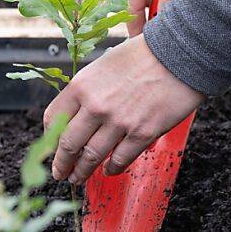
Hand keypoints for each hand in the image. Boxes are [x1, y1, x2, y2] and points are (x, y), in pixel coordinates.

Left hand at [44, 35, 204, 184]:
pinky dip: (112, 169)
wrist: (180, 54)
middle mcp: (96, 106)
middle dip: (61, 163)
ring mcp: (119, 122)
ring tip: (79, 177)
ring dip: (82, 171)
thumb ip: (88, 90)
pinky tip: (109, 170)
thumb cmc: (144, 54)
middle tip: (60, 172)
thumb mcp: (104, 64)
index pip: (53, 119)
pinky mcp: (142, 133)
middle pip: (68, 144)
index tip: (51, 147)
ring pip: (91, 157)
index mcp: (82, 85)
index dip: (49, 138)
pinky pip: (121, 160)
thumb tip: (78, 113)